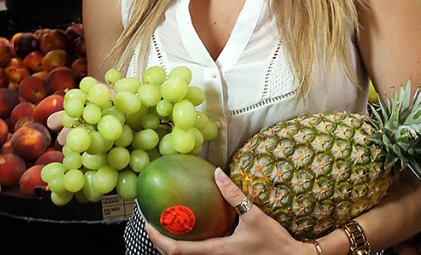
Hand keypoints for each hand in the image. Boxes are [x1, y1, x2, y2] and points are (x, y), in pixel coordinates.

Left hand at [145, 168, 311, 254]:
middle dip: (161, 241)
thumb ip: (234, 195)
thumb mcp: (254, 215)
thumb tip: (217, 173)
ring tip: (166, 224)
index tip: (147, 225)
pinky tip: (192, 228)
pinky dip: (190, 244)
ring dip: (174, 243)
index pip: (178, 250)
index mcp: (216, 251)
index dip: (159, 239)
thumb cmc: (273, 242)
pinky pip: (202, 253)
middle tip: (151, 222)